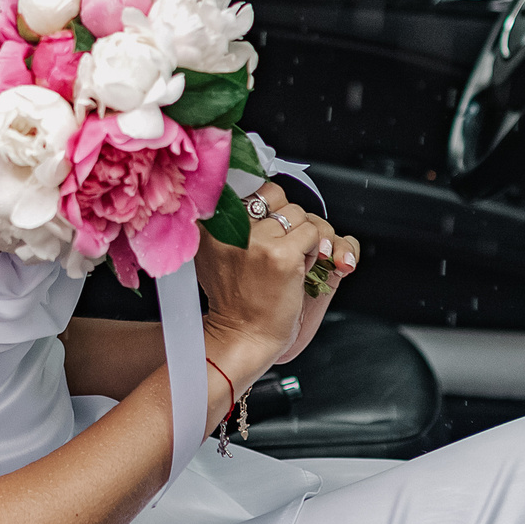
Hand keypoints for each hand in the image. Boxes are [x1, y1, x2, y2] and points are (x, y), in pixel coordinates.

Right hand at [195, 182, 356, 382]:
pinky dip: (313, 251)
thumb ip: (226, 222)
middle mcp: (230, 227)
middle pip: (276, 196)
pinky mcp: (282, 256)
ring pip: (299, 214)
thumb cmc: (234, 300)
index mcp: (211, 223)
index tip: (268, 226)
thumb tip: (248, 192)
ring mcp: (257, 241)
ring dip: (301, 237)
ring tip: (284, 263)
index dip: (267, 207)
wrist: (242, 336)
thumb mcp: (215, 253)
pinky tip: (295, 272)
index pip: (252, 188)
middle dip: (286, 219)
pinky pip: (313, 233)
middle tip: (277, 248)